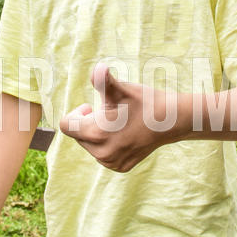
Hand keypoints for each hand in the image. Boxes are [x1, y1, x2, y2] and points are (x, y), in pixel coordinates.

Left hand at [59, 62, 179, 171]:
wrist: (170, 120)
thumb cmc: (143, 101)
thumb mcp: (121, 89)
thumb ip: (103, 80)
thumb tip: (98, 68)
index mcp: (95, 133)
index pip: (66, 125)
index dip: (77, 113)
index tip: (92, 107)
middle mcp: (101, 153)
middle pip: (78, 135)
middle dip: (89, 123)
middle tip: (112, 114)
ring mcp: (111, 162)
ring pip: (90, 145)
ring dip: (99, 134)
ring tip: (120, 124)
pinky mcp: (120, 167)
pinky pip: (104, 154)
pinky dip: (110, 144)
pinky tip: (126, 134)